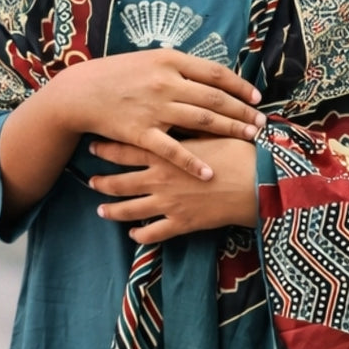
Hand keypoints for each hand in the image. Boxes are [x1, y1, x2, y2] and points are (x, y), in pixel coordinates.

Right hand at [49, 50, 264, 179]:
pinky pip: (173, 150)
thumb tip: (209, 74)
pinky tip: (209, 173)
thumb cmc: (116, 74)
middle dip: (243, 112)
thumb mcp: (149, 59)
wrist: (80, 92)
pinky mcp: (142, 132)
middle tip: (262, 123)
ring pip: (203, 121)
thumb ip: (178, 67)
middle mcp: (166, 82)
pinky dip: (193, 162)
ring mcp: (155, 108)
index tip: (257, 98)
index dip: (239, 87)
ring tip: (250, 139)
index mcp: (170, 60)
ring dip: (230, 130)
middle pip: (215, 98)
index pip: (215, 73)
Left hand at [89, 136, 257, 242]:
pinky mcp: (182, 223)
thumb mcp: (209, 130)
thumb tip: (176, 113)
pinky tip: (135, 235)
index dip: (108, 148)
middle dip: (103, 181)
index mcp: (166, 153)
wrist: (258, 181)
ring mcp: (169, 202)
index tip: (93, 145)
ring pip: (131, 210)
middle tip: (90, 181)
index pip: (127, 149)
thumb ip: (187, 125)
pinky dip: (141, 235)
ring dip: (113, 211)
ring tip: (101, 211)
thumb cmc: (238, 151)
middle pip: (122, 181)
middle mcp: (161, 178)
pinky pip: (155, 233)